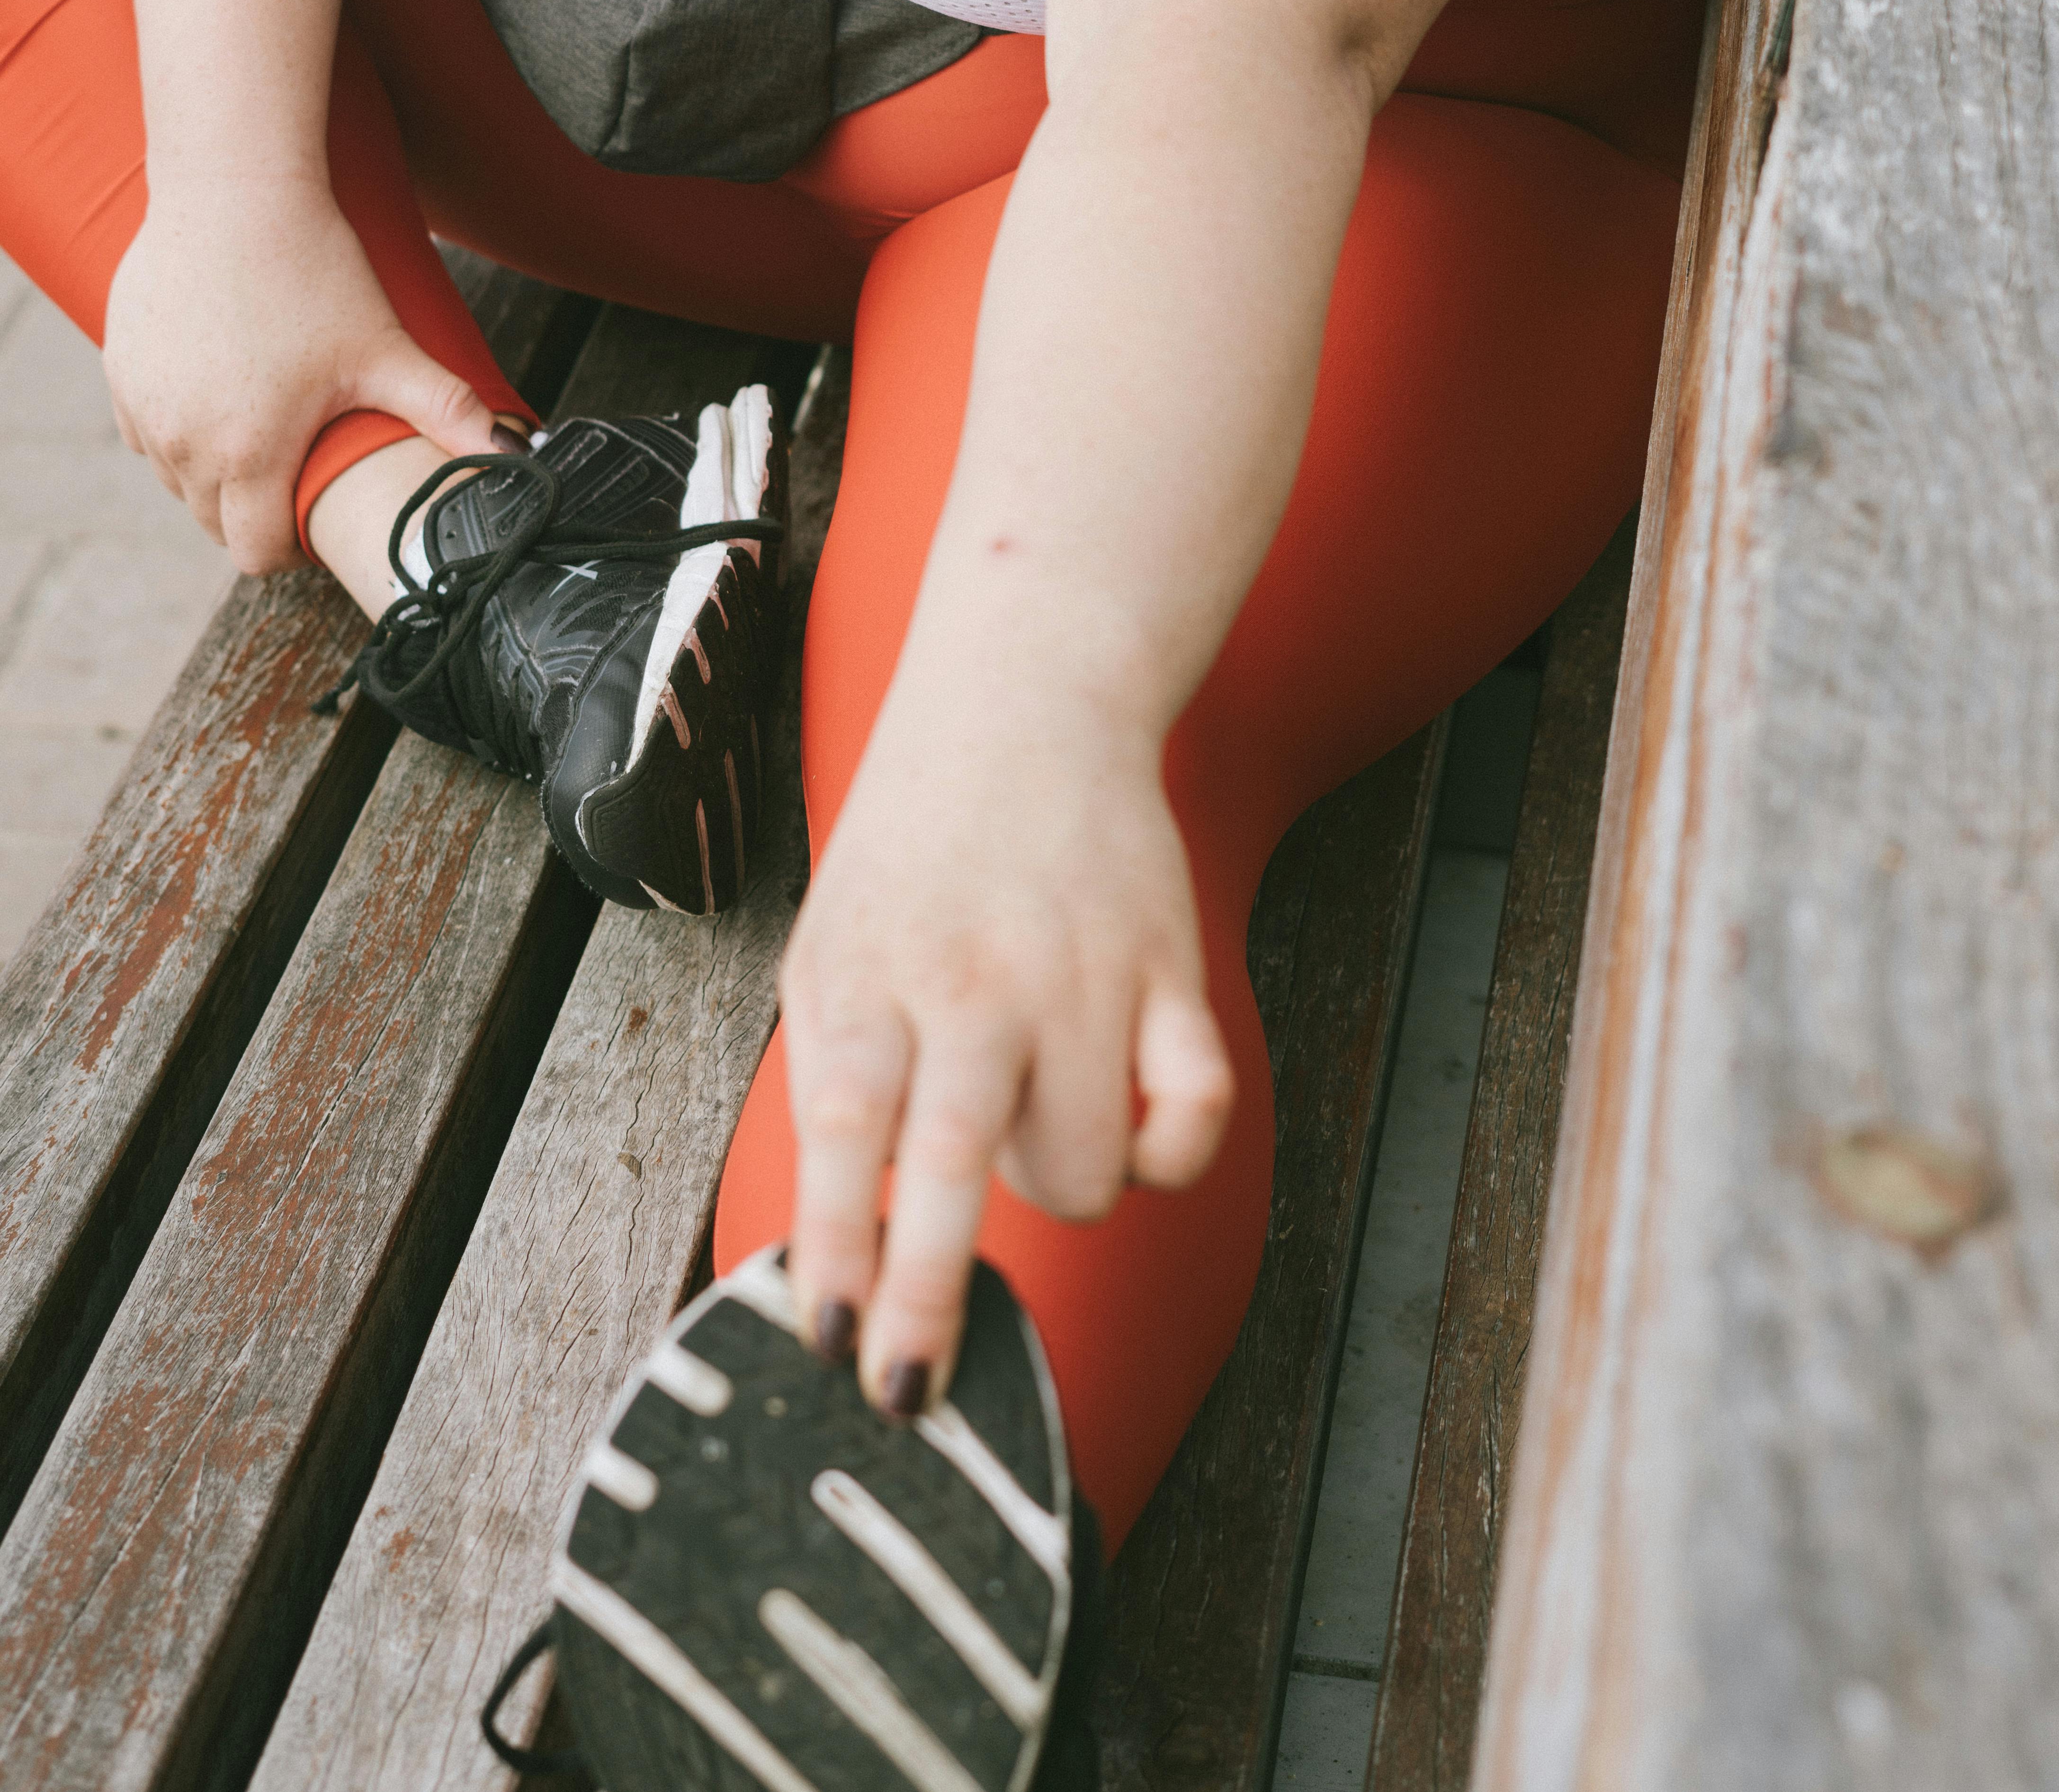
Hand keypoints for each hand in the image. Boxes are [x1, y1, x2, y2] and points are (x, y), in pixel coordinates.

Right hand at [103, 173, 506, 574]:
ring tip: (260, 424)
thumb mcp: (385, 348)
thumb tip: (520, 456)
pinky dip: (176, 430)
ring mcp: (144, 408)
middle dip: (255, 509)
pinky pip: (144, 433)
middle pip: (214, 521)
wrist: (234, 191)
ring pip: (176, 479)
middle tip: (296, 463)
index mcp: (249, 453)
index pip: (255, 553)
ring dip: (213, 471)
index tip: (313, 514)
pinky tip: (215, 390)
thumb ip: (448, 412)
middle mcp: (183, 443)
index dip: (290, 547)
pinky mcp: (119, 372)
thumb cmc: (313, 270)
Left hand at [779, 676, 1236, 1413]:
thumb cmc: (913, 847)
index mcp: (875, 972)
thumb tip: (827, 1247)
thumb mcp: (829, 945)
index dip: (833, 1243)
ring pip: (1083, 1164)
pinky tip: (1136, 1130)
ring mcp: (1082, 973)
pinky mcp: (1171, 965)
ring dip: (1056, 1189)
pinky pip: (1194, 1108)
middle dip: (926, 1296)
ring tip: (1033, 1128)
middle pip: (953, 1158)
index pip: (845, 1123)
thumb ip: (832, 1078)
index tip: (823, 1338)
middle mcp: (975, 978)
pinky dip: (1171, 1152)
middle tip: (907, 1393)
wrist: (1024, 705)